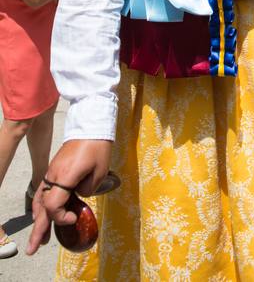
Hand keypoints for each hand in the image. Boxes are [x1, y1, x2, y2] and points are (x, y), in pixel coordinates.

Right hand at [27, 139, 111, 254]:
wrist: (91, 125)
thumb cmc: (98, 147)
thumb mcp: (99, 171)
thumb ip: (88, 189)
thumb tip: (79, 196)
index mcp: (64, 176)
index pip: (53, 206)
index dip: (61, 218)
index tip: (75, 216)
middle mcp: (53, 175)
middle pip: (41, 207)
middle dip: (38, 229)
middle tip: (33, 248)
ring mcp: (51, 172)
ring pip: (40, 200)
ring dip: (39, 219)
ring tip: (39, 236)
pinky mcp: (54, 169)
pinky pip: (43, 191)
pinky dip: (41, 206)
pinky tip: (42, 215)